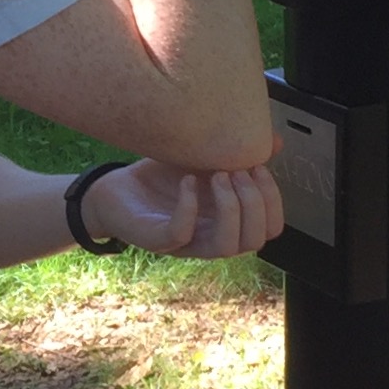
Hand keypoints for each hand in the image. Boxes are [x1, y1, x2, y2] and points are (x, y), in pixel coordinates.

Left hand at [81, 158, 283, 258]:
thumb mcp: (205, 160)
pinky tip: (187, 181)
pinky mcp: (157, 240)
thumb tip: (276, 141)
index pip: (270, 229)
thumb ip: (238, 154)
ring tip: (217, 175)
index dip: (272, 200)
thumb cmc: (161, 179)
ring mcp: (186, 243)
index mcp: (228, 221)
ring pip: (226, 246)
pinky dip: (189, 206)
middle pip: (254, 241)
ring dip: (230, 209)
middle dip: (255, 202)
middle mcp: (211, 237)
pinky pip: (181, 233)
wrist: (113, 189)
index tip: (259, 166)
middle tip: (237, 170)